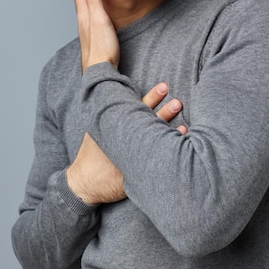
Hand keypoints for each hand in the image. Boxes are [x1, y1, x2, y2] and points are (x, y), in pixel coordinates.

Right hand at [66, 83, 185, 203]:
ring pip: (153, 143)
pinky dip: (167, 156)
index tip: (164, 86)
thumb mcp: (97, 129)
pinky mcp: (135, 175)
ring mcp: (130, 158)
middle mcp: (126, 141)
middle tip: (178, 102)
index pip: (137, 108)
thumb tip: (116, 92)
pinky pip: (154, 163)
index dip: (152, 97)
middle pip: (147, 123)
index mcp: (117, 126)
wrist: (84, 182)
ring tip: (184, 127)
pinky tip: (179, 151)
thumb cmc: (92, 153)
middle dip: (164, 112)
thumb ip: (108, 113)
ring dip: (169, 134)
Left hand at [73, 0, 118, 71]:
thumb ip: (93, 0)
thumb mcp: (99, 20)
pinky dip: (91, 5)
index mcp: (84, 14)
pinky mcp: (93, 36)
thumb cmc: (101, 49)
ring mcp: (87, 29)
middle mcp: (83, 20)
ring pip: (84, 5)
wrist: (100, 73)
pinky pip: (90, 14)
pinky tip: (97, 9)